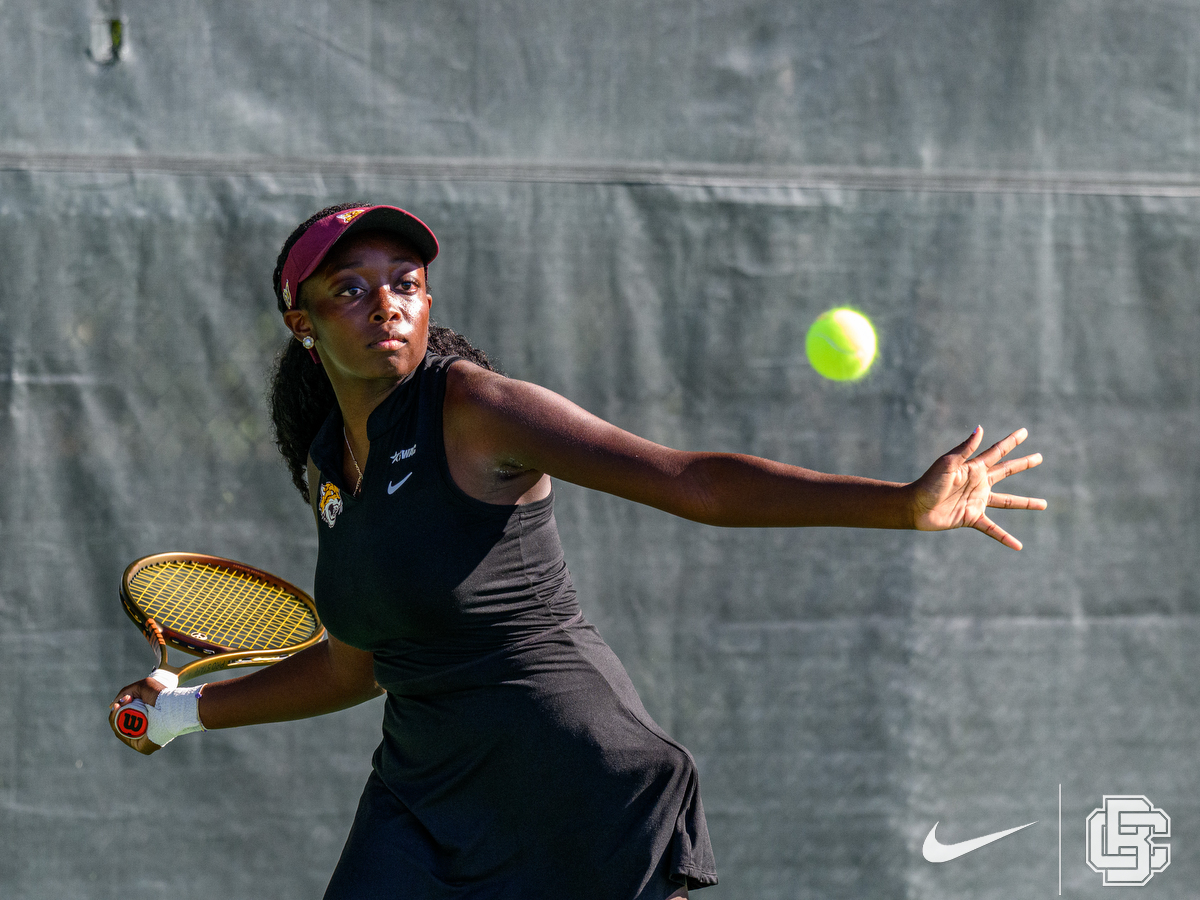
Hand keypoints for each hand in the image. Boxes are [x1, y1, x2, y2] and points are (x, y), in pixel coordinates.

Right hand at [108, 676, 169, 754]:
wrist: (171, 704)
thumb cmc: (160, 694)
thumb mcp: (142, 686)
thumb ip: (126, 692)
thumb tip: (113, 705)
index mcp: (143, 719)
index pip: (124, 718)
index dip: (117, 711)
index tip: (116, 704)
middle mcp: (143, 730)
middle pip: (120, 726)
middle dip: (114, 716)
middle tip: (115, 707)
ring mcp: (143, 739)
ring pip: (120, 732)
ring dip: (114, 721)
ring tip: (116, 709)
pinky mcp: (144, 747)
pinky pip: (126, 739)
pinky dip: (118, 729)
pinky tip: (118, 718)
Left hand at [910, 426, 1045, 550]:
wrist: (915, 506)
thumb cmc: (928, 482)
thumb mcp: (947, 463)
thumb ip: (965, 448)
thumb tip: (980, 429)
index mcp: (973, 468)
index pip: (997, 452)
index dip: (1011, 442)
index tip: (1025, 432)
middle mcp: (978, 483)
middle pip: (1006, 471)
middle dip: (1023, 464)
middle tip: (1040, 458)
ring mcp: (977, 501)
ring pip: (1007, 501)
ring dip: (1026, 502)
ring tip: (1044, 504)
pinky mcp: (972, 518)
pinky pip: (993, 529)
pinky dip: (1005, 538)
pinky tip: (1018, 546)